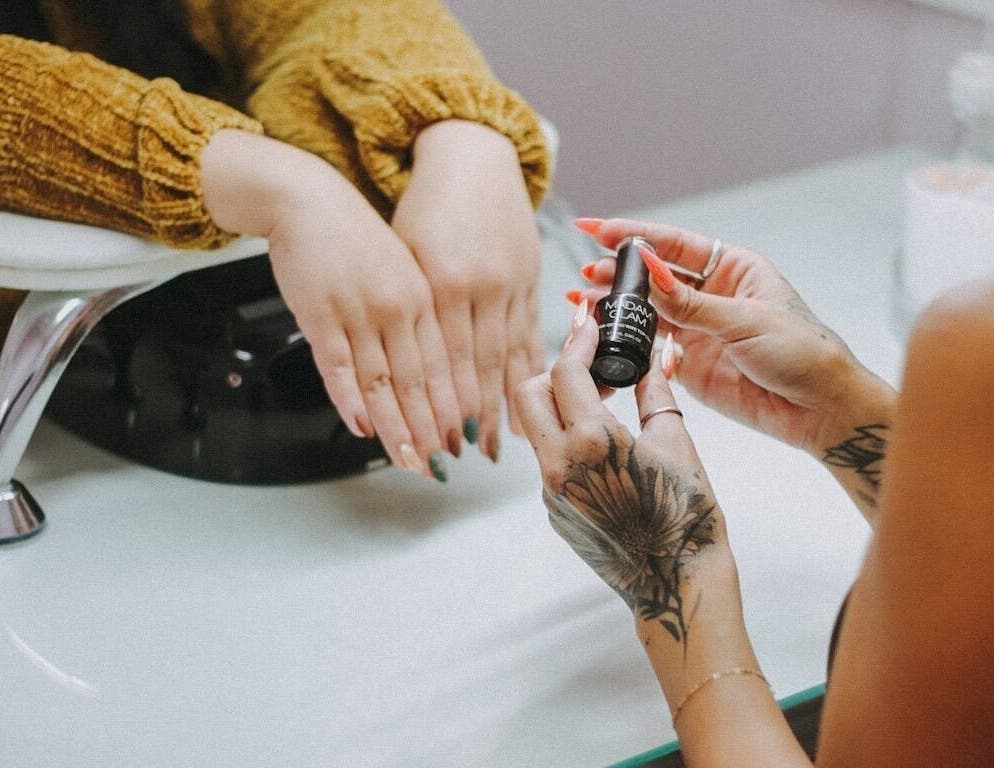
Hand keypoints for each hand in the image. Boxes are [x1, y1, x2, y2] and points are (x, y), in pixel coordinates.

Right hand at [201, 130, 460, 479]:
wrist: (307, 199)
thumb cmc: (354, 240)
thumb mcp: (399, 273)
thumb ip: (412, 318)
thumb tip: (422, 371)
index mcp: (425, 297)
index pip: (444, 364)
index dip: (452, 406)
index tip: (462, 438)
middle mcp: (399, 307)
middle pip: (419, 380)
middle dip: (430, 428)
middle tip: (439, 464)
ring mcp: (360, 311)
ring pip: (382, 381)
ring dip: (395, 426)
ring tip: (407, 460)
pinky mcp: (321, 314)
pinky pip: (339, 365)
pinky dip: (349, 399)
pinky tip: (361, 427)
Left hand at [392, 120, 544, 461]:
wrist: (471, 156)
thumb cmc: (425, 205)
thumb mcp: (404, 251)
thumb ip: (404, 306)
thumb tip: (390, 367)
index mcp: (440, 281)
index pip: (438, 360)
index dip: (437, 406)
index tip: (435, 442)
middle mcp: (479, 288)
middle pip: (475, 368)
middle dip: (470, 418)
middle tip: (467, 459)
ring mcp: (511, 285)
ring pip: (506, 357)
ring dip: (503, 406)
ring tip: (502, 445)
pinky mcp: (530, 281)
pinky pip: (530, 335)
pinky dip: (529, 372)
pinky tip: (531, 399)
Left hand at [518, 309, 727, 647]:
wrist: (676, 584)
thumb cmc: (686, 516)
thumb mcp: (676, 443)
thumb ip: (655, 393)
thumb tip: (653, 357)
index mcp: (592, 442)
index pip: (566, 371)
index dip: (579, 339)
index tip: (590, 324)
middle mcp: (559, 466)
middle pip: (528, 393)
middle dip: (555, 370)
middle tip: (590, 366)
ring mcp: (551, 491)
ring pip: (534, 427)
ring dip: (556, 404)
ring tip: (598, 402)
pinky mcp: (554, 510)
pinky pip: (547, 458)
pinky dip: (564, 437)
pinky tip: (600, 442)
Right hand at [571, 217, 891, 456]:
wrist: (819, 409)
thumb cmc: (801, 353)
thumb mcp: (743, 320)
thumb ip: (689, 302)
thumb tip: (647, 268)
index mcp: (732, 269)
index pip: (673, 244)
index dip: (633, 234)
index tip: (596, 227)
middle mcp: (712, 295)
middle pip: (655, 275)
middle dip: (619, 271)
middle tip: (586, 270)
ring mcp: (699, 330)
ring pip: (648, 311)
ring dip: (617, 305)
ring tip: (582, 300)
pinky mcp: (690, 365)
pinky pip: (651, 347)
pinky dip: (627, 340)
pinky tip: (605, 333)